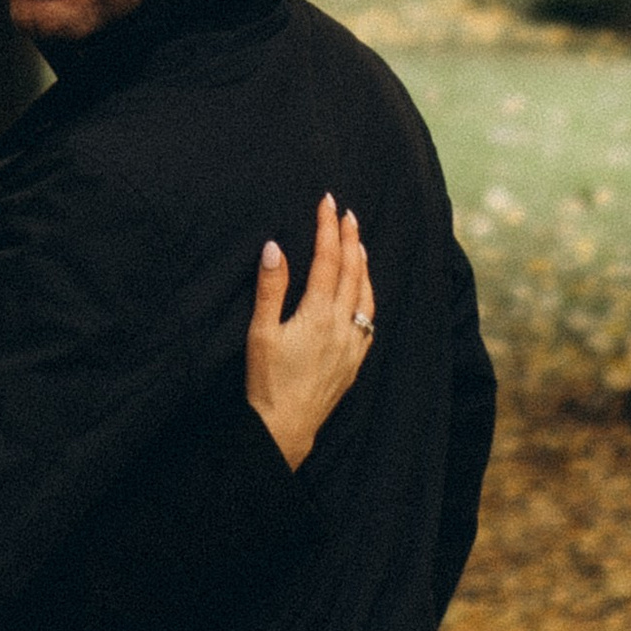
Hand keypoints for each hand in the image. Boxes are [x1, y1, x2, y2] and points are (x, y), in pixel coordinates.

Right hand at [247, 193, 375, 469]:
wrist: (285, 428)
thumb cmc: (266, 381)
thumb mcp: (261, 332)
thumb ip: (271, 288)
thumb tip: (275, 246)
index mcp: (318, 314)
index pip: (328, 260)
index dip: (328, 229)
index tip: (328, 202)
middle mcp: (342, 326)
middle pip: (352, 272)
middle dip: (350, 239)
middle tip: (347, 214)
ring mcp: (352, 345)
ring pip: (366, 296)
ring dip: (363, 266)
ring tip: (359, 244)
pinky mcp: (354, 362)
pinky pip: (369, 321)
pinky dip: (368, 297)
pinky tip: (364, 294)